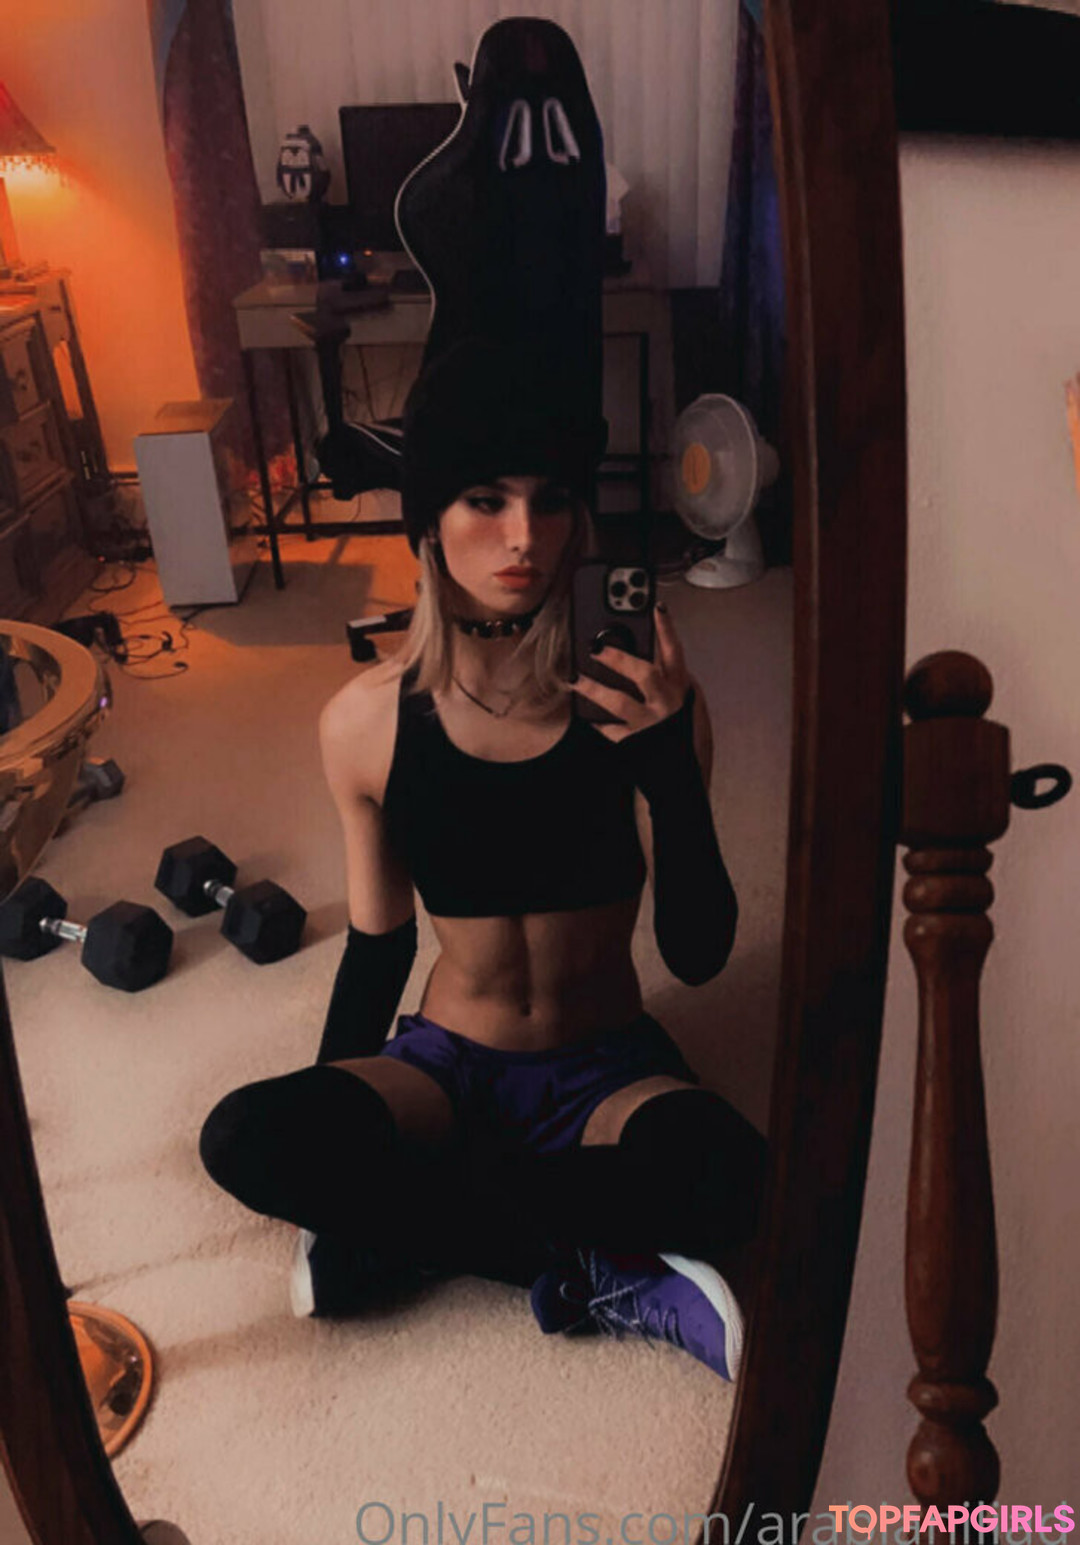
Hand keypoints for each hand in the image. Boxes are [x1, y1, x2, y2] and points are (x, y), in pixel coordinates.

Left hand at [571, 604, 691, 742]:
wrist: (686, 773)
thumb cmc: (686, 732)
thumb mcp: (688, 700)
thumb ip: (670, 678)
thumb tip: (647, 654)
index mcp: (680, 687)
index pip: (674, 652)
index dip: (666, 628)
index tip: (655, 607)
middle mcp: (666, 703)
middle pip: (644, 674)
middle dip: (619, 659)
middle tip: (596, 648)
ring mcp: (650, 724)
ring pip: (619, 702)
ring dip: (594, 689)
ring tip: (576, 679)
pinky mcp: (635, 743)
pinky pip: (611, 729)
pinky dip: (596, 721)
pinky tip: (583, 713)